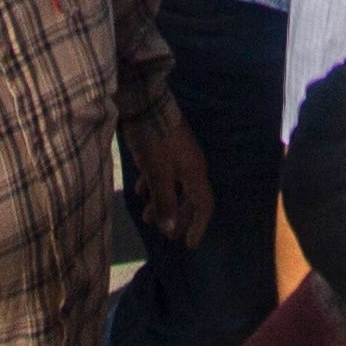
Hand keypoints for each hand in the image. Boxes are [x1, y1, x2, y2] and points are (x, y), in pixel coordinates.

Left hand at [126, 102, 213, 245]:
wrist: (143, 102)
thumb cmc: (154, 140)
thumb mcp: (157, 173)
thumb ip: (164, 200)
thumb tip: (169, 228)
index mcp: (194, 171)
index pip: (204, 204)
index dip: (198, 225)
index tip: (189, 244)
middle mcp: (190, 165)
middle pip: (189, 198)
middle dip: (177, 217)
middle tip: (168, 236)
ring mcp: (177, 155)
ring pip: (173, 186)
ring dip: (162, 203)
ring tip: (147, 217)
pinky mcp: (163, 148)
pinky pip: (162, 174)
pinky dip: (153, 186)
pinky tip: (141, 192)